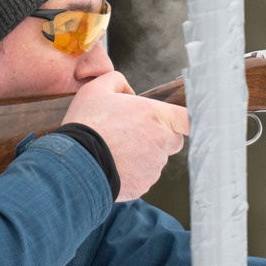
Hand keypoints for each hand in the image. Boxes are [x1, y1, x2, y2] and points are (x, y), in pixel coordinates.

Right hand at [60, 72, 188, 201]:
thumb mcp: (97, 88)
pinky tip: (114, 165)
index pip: (188, 118)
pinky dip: (134, 172)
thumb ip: (118, 81)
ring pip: (158, 159)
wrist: (77, 162)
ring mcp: (154, 165)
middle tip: (134, 134)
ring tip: (117, 150)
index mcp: (155, 114)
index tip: (180, 122)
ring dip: (144, 155)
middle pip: (174, 140)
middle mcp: (161, 140)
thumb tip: (128, 92)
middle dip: (160, 137)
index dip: (185, 120)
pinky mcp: (145, 184)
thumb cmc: (87, 124)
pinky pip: (145, 176)